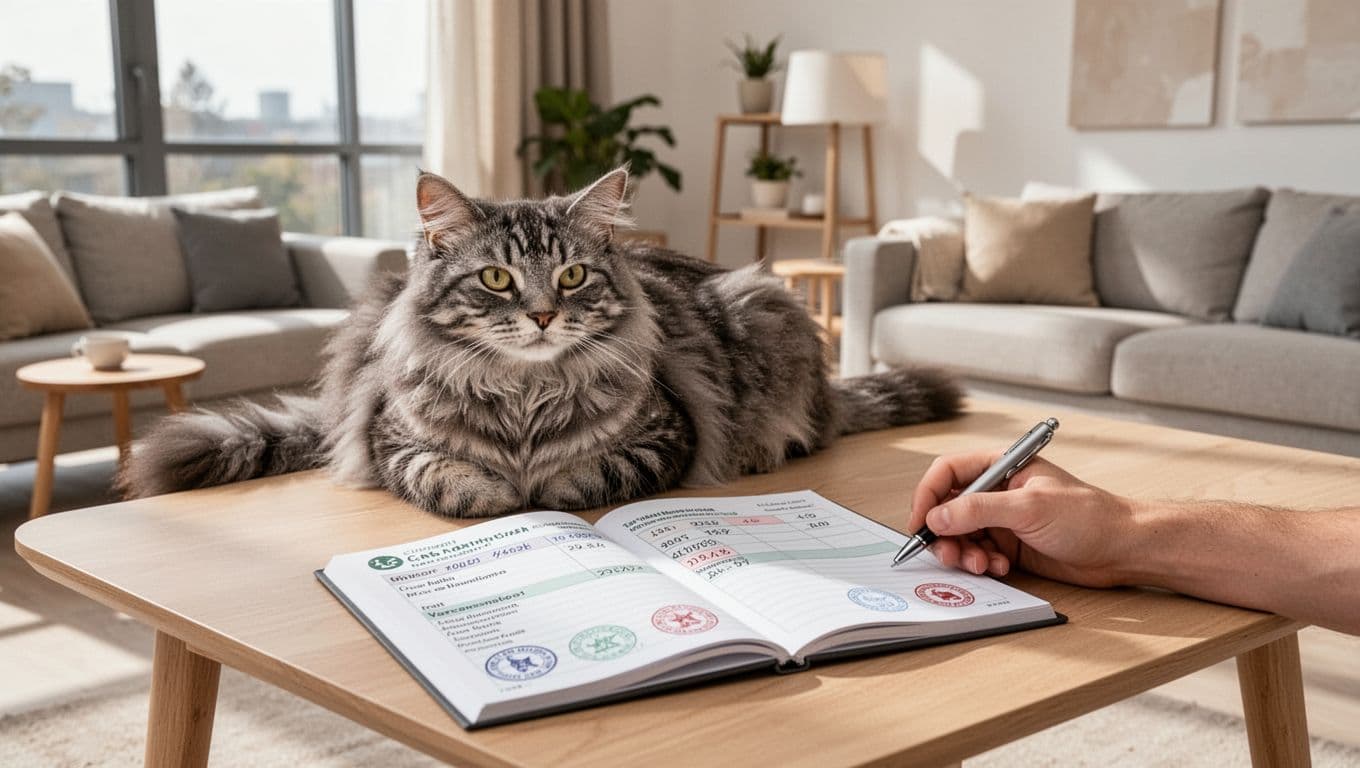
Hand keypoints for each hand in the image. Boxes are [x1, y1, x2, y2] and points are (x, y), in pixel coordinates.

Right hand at [907, 452, 1137, 587]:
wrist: (1123, 549)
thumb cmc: (1089, 516)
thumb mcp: (1030, 507)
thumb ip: (979, 509)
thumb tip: (937, 517)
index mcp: (1001, 467)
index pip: (949, 473)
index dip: (928, 495)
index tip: (921, 522)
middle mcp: (998, 492)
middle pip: (949, 508)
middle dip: (944, 533)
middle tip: (948, 553)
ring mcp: (1003, 520)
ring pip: (961, 535)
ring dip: (962, 552)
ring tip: (978, 564)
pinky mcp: (1010, 546)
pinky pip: (978, 554)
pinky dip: (980, 564)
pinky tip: (998, 568)